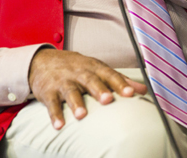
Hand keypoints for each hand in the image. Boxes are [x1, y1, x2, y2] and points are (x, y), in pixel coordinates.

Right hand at [28, 49, 146, 128]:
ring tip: (82, 115)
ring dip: (76, 103)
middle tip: (108, 99)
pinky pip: (51, 104)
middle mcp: (79, 73)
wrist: (43, 60)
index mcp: (94, 67)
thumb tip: (143, 90)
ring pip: (70, 91)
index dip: (121, 83)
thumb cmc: (77, 67)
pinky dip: (55, 114)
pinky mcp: (48, 91)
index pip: (109, 74)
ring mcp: (63, 82)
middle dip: (99, 90)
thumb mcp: (97, 69)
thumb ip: (119, 79)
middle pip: (90, 80)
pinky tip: (59, 125)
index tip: (131, 93)